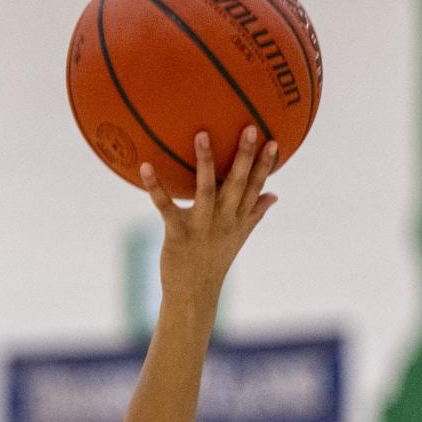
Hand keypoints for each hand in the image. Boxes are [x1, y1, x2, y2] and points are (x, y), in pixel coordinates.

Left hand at [143, 126, 277, 311]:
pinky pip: (166, 207)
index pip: (256, 188)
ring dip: (205, 162)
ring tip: (201, 134)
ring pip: (205, 190)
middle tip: (249, 127)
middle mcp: (223, 220)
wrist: (194, 295)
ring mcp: (201, 227)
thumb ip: (256, 213)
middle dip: (244, 156)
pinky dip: (156, 188)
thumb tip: (275, 195)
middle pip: (237, 184)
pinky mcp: (178, 233)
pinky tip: (146, 167)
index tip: (275, 140)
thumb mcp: (238, 237)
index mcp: (238, 219)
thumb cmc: (214, 262)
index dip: (265, 165)